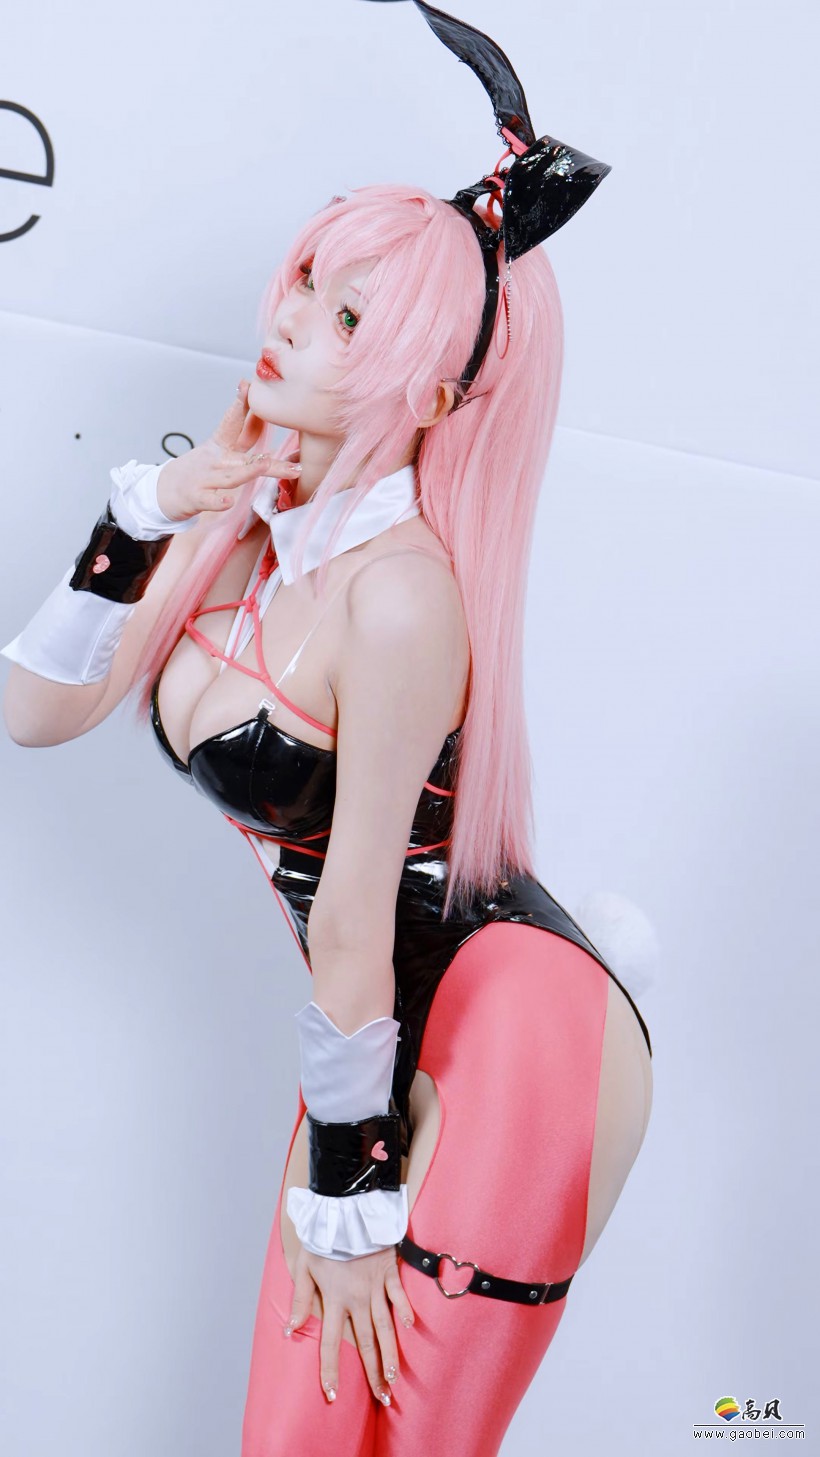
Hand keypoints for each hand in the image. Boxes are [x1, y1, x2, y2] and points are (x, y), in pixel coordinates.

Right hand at [156, 380, 300, 520]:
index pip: (233, 421)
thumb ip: (240, 438)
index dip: (242, 404)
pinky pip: (209, 501)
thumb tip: (263, 419)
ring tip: (265, 464)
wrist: (161, 492)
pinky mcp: (195, 498)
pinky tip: (228, 501)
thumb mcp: (216, 451)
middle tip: (273, 415)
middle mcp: (215, 459)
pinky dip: (218, 501)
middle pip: (241, 446)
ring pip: (231, 475)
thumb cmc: (195, 473)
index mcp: (220, 446)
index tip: (249, 385)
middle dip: (255, 428)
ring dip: (248, 470)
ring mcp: (205, 478)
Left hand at [284, 1243, 415, 1405]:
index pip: (330, 1343)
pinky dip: (405, 1310)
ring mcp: (375, 1286)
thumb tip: (289, 1330)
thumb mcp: (304, 1267)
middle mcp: (356, 1299)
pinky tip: (411, 1328)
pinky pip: (398, 1295)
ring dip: (391, 1353)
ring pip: (385, 1326)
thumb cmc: (322, 1239)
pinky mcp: (389, 1272)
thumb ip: (299, 1300)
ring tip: (396, 1377)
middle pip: (365, 1343)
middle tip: (383, 1397)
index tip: (332, 1395)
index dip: (331, 1371)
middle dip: (374, 1373)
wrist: (345, 1210)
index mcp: (334, 1300)